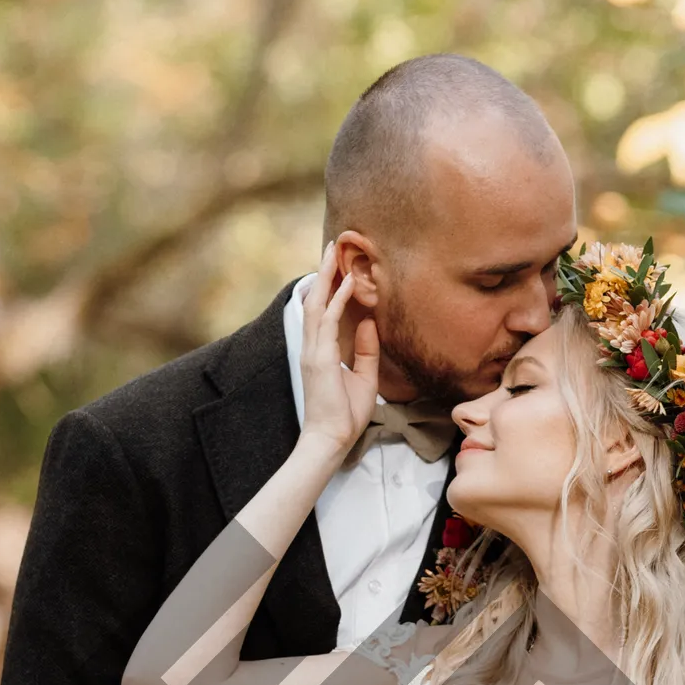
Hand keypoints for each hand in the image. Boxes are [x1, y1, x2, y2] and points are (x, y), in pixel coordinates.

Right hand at [299, 241, 378, 460]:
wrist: (332, 439)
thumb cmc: (345, 414)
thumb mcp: (364, 377)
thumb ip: (366, 349)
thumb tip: (371, 321)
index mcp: (320, 351)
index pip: (322, 311)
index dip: (329, 287)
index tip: (339, 266)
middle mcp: (313, 347)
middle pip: (315, 300)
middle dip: (323, 272)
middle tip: (332, 246)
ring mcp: (313, 351)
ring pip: (316, 304)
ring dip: (326, 276)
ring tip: (334, 252)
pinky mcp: (319, 357)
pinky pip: (327, 320)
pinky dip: (337, 299)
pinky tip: (348, 282)